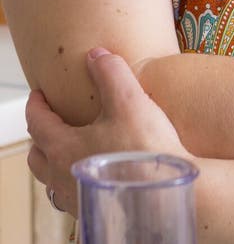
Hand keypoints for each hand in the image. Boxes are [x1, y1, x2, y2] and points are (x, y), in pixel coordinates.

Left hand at [26, 47, 188, 215]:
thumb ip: (110, 72)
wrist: (166, 194)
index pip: (37, 123)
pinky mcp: (96, 210)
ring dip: (57, 162)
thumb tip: (97, 54)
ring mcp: (77, 198)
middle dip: (41, 136)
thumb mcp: (129, 99)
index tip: (39, 93)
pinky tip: (98, 172)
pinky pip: (75, 194)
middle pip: (38, 156)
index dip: (36, 104)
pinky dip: (78, 179)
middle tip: (53, 120)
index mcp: (63, 149)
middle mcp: (63, 177)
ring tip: (74, 148)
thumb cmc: (144, 150)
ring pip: (53, 180)